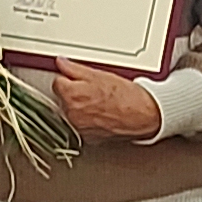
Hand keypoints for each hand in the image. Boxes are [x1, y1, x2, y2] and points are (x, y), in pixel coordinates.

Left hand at [46, 61, 163, 142]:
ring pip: (72, 113)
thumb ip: (74, 69)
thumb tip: (61, 62)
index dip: (69, 79)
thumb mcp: (99, 75)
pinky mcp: (88, 138)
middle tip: (94, 91)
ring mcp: (80, 128)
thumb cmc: (127, 97)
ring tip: (100, 103)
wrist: (144, 116)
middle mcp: (72, 114)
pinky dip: (88, 121)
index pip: (57, 83)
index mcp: (72, 95)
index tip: (79, 80)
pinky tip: (102, 114)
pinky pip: (81, 126)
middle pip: (63, 99)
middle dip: (74, 94)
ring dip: (80, 108)